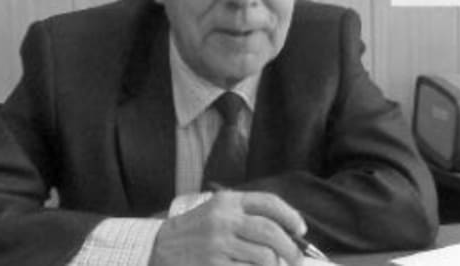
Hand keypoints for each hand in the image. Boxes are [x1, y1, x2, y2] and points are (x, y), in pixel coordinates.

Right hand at [149, 190, 306, 265]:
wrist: (159, 249)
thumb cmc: (195, 232)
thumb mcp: (217, 212)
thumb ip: (246, 215)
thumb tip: (287, 231)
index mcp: (227, 201)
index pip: (269, 203)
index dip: (290, 217)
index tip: (300, 230)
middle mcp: (224, 220)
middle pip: (271, 232)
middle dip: (291, 248)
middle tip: (297, 259)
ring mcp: (218, 245)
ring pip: (264, 256)